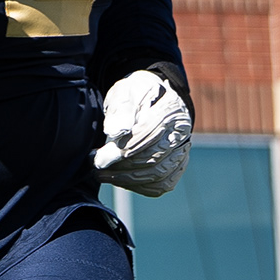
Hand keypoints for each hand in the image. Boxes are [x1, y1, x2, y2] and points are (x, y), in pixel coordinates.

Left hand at [90, 69, 194, 194]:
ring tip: (103, 175)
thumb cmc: (134, 96)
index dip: (121, 149)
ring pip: (158, 175)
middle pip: (153, 158)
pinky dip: (139, 187)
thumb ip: (120, 110)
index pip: (147, 134)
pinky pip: (161, 184)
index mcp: (171, 109)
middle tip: (96, 167)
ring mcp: (182, 150)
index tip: (98, 158)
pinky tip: (120, 180)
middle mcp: (182, 132)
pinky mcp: (178, 166)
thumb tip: (115, 131)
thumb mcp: (124, 93)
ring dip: (127, 180)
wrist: (150, 101)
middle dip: (121, 167)